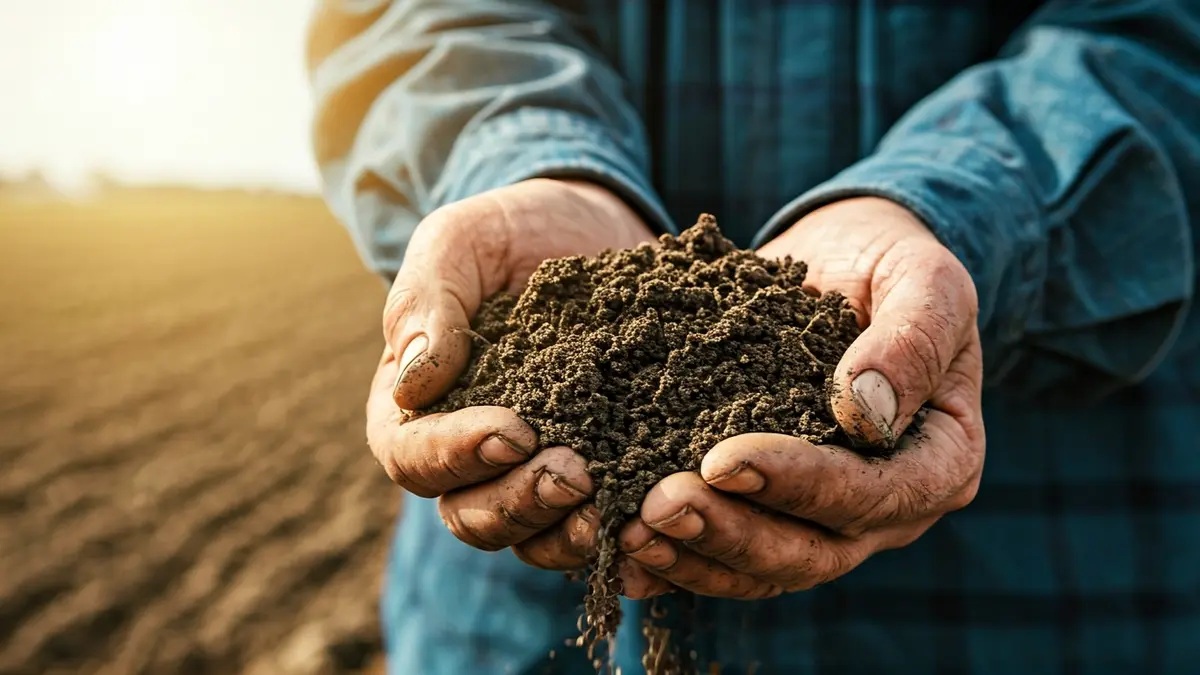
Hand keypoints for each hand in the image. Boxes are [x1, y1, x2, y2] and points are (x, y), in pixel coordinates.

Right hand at [366, 179, 656, 566]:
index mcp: (412, 408)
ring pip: (530, 535)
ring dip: (566, 531)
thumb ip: (425, 301)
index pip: (413, 455)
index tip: (515, 431)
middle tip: (576, 473)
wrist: (590, 229)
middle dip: (520, 502)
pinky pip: (591, 525)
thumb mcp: (459, 242)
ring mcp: (529, 472)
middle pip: (470, 514)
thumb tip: (411, 383)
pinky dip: (615, 533)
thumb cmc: (508, 231)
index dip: (457, 454)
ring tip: (612, 505)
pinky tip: (649, 520)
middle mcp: (464, 456)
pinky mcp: (592, 473)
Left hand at [614, 197, 985, 598]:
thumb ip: (913, 339)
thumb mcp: (925, 281)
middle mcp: (883, 511)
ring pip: (760, 568)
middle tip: (656, 505)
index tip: (723, 459)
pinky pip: (722, 556)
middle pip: (809, 553)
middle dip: (729, 532)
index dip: (798, 484)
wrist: (847, 265)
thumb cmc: (894, 267)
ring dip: (692, 555)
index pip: (870, 494)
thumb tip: (866, 412)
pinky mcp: (769, 513)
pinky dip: (672, 559)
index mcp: (937, 464)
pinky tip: (615, 547)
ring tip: (626, 529)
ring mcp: (823, 520)